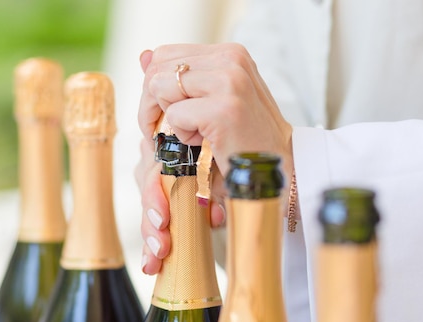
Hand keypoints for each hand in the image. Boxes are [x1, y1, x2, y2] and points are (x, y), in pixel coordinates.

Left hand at [137, 43, 293, 273]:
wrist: (278, 168)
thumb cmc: (244, 138)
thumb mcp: (213, 99)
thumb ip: (181, 77)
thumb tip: (144, 56)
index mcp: (229, 52)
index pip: (165, 55)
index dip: (155, 88)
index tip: (163, 114)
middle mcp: (231, 59)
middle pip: (157, 71)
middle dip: (152, 106)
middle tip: (168, 131)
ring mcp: (230, 82)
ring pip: (160, 89)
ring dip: (169, 120)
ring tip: (195, 135)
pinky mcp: (224, 109)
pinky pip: (174, 115)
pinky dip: (183, 136)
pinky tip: (206, 143)